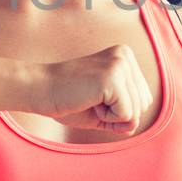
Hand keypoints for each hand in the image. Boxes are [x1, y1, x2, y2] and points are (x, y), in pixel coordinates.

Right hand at [36, 44, 153, 134]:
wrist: (38, 90)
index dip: (120, 110)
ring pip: (136, 112)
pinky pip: (126, 115)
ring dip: (110, 116)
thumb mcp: (103, 107)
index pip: (143, 99)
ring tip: (88, 99)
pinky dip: (106, 118)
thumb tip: (135, 125)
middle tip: (89, 99)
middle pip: (143, 105)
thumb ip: (125, 114)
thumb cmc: (67, 100)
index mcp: (125, 57)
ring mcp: (120, 65)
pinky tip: (87, 101)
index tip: (94, 97)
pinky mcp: (112, 78)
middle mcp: (125, 56)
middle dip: (118, 114)